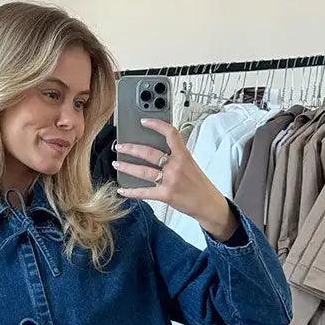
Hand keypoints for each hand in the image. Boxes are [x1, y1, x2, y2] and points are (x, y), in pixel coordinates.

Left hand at [112, 118, 237, 241]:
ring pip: (143, 171)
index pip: (170, 133)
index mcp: (184, 155)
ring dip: (127, 167)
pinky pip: (144, 192)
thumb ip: (176, 156)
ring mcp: (170, 181)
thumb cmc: (199, 184)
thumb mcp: (191, 164)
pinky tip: (122, 189)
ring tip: (117, 164)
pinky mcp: (165, 195)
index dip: (156, 125)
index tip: (144, 121)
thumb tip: (158, 150)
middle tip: (120, 146)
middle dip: (131, 148)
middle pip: (149, 153)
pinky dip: (131, 191)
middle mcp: (176, 166)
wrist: (208, 203)